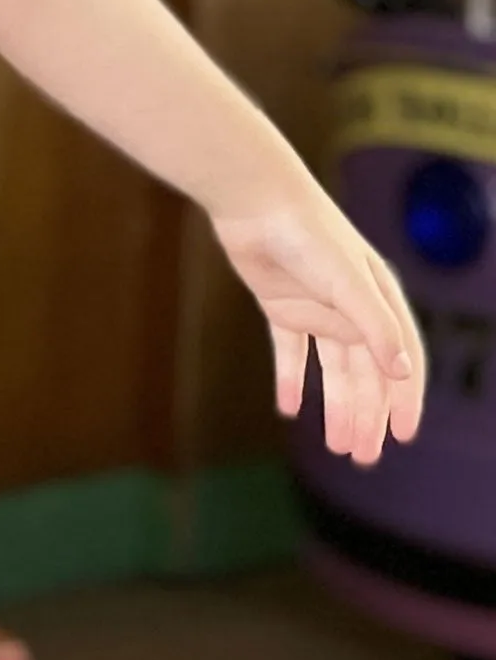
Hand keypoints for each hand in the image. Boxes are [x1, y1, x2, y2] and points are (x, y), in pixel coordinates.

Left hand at [212, 177, 426, 463]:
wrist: (256, 202)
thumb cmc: (310, 237)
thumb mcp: (348, 286)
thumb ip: (374, 328)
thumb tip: (401, 372)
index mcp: (379, 301)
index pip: (399, 360)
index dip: (404, 399)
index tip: (403, 437)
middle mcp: (353, 307)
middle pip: (365, 374)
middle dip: (368, 416)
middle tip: (364, 457)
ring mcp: (316, 307)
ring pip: (332, 370)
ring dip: (336, 407)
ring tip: (337, 446)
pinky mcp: (281, 305)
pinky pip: (291, 352)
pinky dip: (291, 379)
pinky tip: (289, 409)